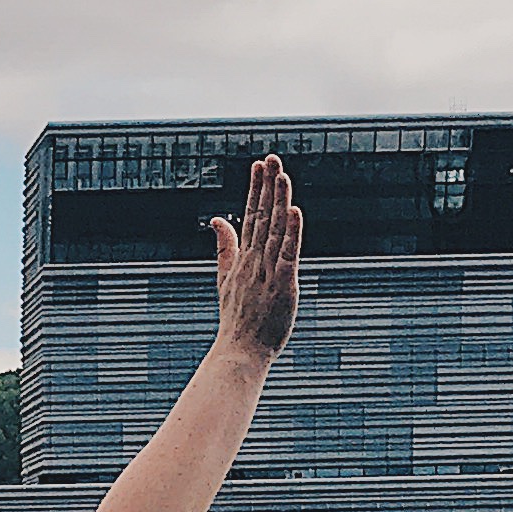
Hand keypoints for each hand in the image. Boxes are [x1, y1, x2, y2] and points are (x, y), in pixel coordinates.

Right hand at [210, 153, 300, 361]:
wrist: (239, 353)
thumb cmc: (237, 320)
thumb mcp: (225, 279)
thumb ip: (224, 247)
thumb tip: (216, 219)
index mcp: (243, 259)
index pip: (250, 217)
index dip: (255, 190)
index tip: (259, 165)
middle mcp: (253, 261)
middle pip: (262, 217)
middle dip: (266, 187)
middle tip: (271, 158)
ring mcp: (267, 272)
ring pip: (275, 230)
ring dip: (279, 201)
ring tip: (282, 174)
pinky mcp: (282, 286)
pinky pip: (288, 255)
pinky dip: (292, 233)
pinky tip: (296, 211)